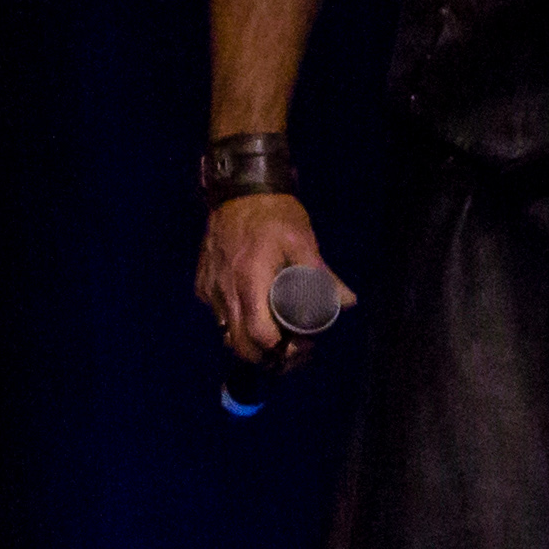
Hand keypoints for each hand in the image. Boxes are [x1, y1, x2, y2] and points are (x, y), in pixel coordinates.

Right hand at [197, 193, 349, 365]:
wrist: (239, 191)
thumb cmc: (274, 215)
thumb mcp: (303, 241)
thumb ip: (321, 275)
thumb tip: (346, 303)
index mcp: (251, 280)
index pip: (259, 335)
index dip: (280, 350)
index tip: (300, 347)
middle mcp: (226, 290)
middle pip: (238, 344)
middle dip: (264, 357)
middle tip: (289, 351)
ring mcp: (210, 289)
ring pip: (226, 332)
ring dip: (250, 342)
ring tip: (276, 335)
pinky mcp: (203, 285)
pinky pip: (219, 314)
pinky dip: (237, 321)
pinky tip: (255, 310)